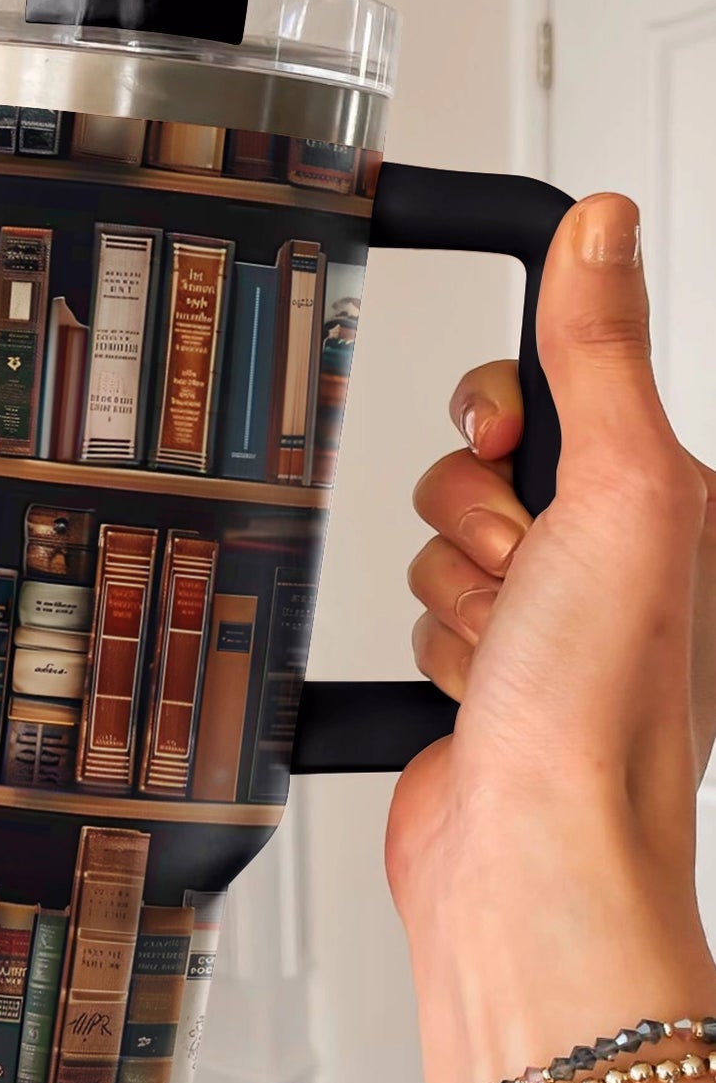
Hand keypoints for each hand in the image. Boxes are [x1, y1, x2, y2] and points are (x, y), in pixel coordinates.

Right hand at [389, 193, 715, 1082]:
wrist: (537, 852)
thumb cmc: (605, 706)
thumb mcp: (626, 490)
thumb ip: (599, 354)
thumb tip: (600, 230)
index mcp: (666, 497)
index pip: (554, 385)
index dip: (505, 410)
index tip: (510, 442)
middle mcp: (610, 556)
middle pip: (475, 468)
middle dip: (474, 523)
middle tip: (524, 573)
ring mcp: (544, 621)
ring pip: (438, 545)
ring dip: (454, 596)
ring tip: (506, 650)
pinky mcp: (481, 675)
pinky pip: (416, 618)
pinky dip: (433, 651)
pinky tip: (480, 689)